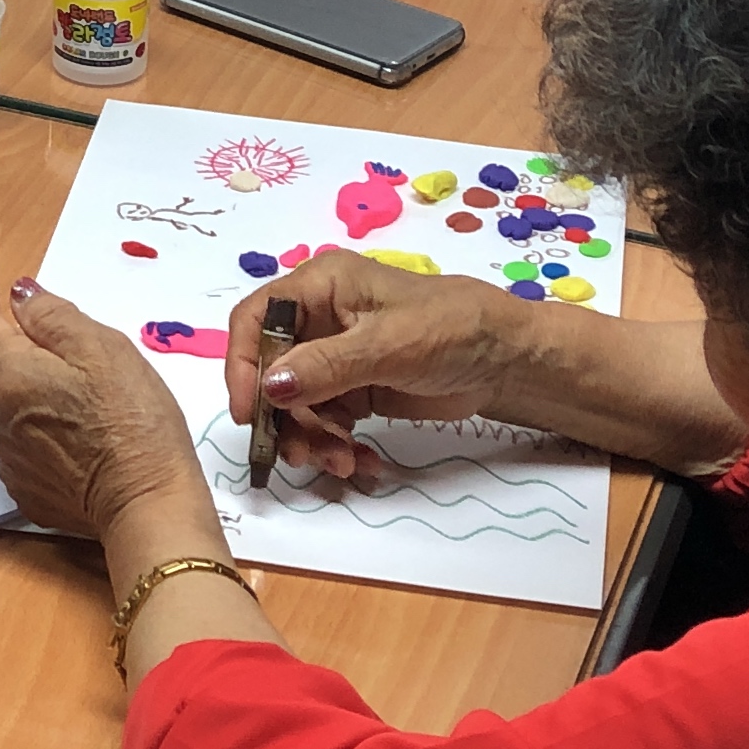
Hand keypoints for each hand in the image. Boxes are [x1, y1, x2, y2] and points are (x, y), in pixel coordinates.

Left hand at [0, 267, 209, 542]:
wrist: (147, 505)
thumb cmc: (132, 419)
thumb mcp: (101, 348)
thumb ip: (52, 316)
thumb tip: (20, 297)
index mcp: (9, 375)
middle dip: (22, 349)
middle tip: (70, 348)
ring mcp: (9, 460)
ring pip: (10, 407)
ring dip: (32, 391)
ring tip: (83, 398)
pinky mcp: (27, 490)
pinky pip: (24, 445)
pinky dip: (41, 431)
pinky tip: (77, 437)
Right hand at [222, 254, 520, 486]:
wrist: (505, 359)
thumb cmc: (451, 328)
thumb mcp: (388, 345)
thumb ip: (327, 366)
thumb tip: (271, 387)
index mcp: (321, 285)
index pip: (256, 319)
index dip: (243, 365)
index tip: (251, 414)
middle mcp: (320, 319)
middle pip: (272, 372)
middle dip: (287, 418)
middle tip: (308, 454)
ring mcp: (336, 358)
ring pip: (296, 405)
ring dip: (313, 439)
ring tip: (344, 463)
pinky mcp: (354, 390)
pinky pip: (325, 422)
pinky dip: (335, 445)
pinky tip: (360, 462)